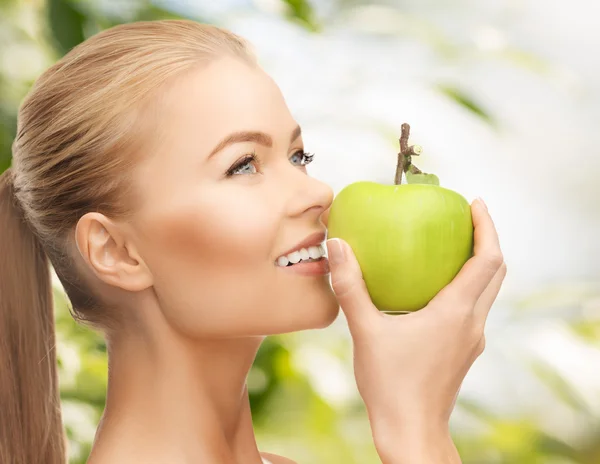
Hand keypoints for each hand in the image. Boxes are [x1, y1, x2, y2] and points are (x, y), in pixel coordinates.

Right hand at [325, 198, 506, 462]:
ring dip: (479, 263)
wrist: (411, 431)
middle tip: (468, 217)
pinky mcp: (463, 350)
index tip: (476, 204)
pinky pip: (473, 308)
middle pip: (496, 272)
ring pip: (487, 291)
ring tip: (454, 245)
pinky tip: (435, 287)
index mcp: (454, 313)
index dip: (486, 228)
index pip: (486, 260)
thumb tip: (338, 247)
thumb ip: (351, 287)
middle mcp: (471, 323)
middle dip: (487, 239)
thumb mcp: (365, 331)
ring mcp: (471, 339)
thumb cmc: (391, 386)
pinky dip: (466, 286)